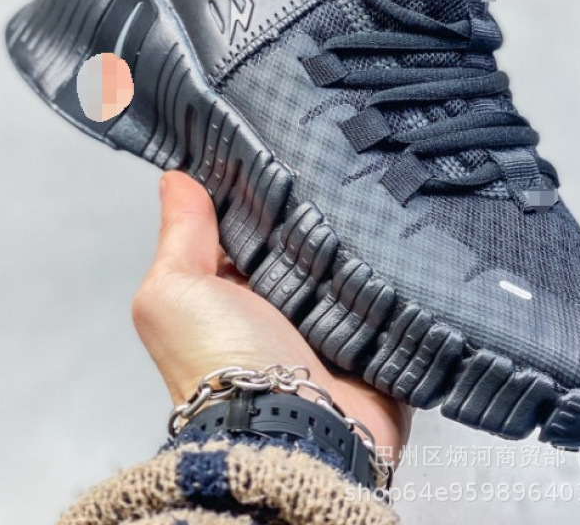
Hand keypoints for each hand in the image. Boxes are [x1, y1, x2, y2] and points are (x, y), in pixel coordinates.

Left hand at [133, 171, 411, 459]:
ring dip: (360, 233)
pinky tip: (404, 226)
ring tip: (378, 184)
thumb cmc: (219, 360)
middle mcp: (281, 302)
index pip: (253, 225)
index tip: (286, 145)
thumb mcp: (176, 292)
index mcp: (234, 289)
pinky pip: (388, 287)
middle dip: (320, 207)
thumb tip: (175, 177)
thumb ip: (180, 234)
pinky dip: (393, 266)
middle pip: (306, 239)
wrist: (287, 433)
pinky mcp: (375, 335)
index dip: (264, 188)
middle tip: (342, 160)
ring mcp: (330, 320)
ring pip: (350, 258)